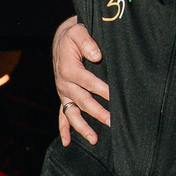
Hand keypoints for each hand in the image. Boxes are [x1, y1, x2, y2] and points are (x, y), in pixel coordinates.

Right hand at [51, 15, 109, 145]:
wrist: (61, 41)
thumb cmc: (73, 37)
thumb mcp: (78, 32)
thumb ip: (87, 42)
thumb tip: (96, 55)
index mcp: (69, 69)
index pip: (87, 81)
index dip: (101, 89)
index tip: (114, 96)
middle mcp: (64, 84)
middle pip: (82, 101)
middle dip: (97, 112)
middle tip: (112, 121)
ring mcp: (63, 93)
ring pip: (72, 113)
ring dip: (82, 127)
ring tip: (94, 139)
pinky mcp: (64, 97)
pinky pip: (62, 115)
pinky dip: (64, 129)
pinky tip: (67, 142)